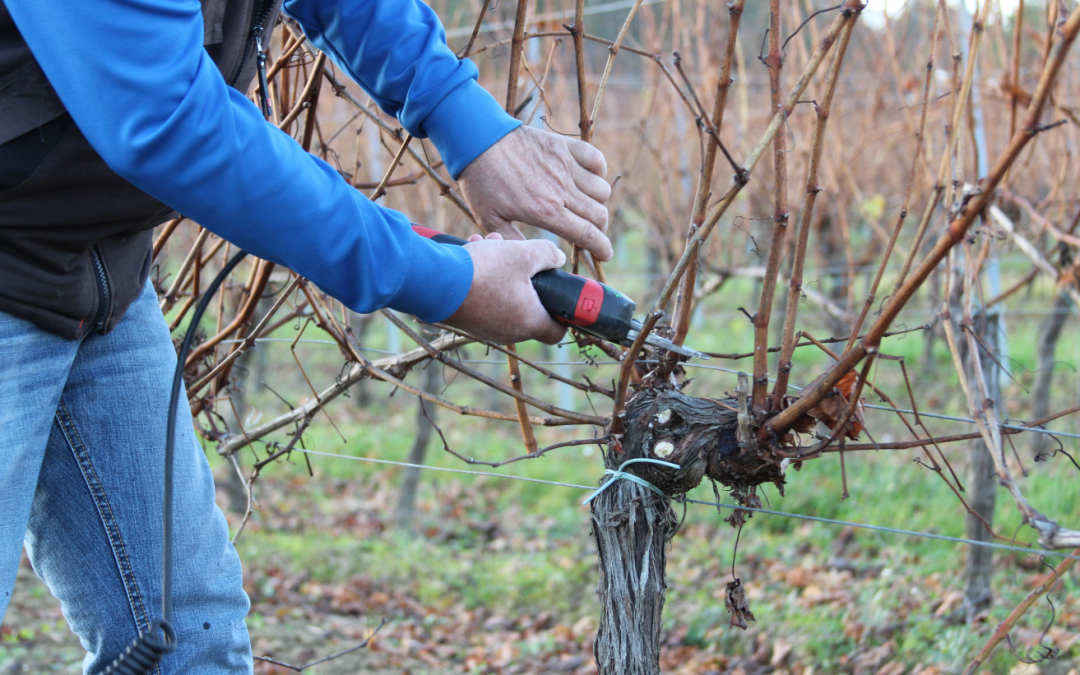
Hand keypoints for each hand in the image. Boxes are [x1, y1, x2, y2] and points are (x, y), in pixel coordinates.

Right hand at [444, 233, 566, 344]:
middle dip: (528, 280)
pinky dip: (485, 280)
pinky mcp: (468, 320)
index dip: (563, 315)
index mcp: (529, 322)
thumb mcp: (523, 253)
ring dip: (504, 274)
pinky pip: (485, 300)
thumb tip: (557, 258)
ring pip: (505, 299)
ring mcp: (486, 328)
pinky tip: (476, 254)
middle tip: (522, 258)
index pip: (557, 332)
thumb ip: (547, 254)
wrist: (435, 282)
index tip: (561, 297)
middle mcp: (509, 332)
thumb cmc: (483, 272)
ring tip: (493, 246)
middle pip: (529, 308)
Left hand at [458, 126, 612, 261]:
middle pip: (599, 215)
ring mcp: (565, 166)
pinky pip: (596, 159)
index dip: (602, 249)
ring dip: (598, 203)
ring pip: (601, 191)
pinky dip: (598, 171)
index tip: (605, 255)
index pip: (587, 235)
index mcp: (546, 212)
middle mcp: (561, 191)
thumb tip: (532, 256)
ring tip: (586, 206)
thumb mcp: (491, 220)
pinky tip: (587, 177)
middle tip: (591, 233)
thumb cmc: (482, 182)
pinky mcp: (564, 147)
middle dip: (599, 230)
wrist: (478, 140)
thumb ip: (513, 240)